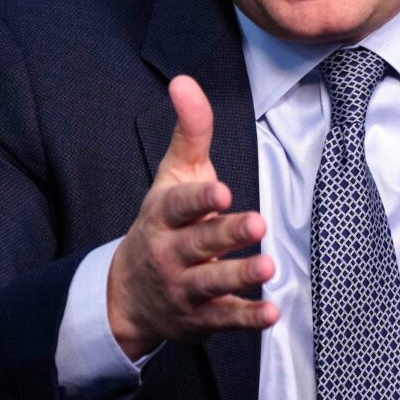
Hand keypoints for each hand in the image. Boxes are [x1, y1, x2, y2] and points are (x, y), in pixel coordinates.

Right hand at [106, 75, 277, 358]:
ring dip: (240, 276)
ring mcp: (185, 287)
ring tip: (268, 268)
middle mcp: (170, 253)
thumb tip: (184, 80)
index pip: (179, 206)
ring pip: (213, 283)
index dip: (199, 200)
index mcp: (163, 215)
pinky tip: (271, 313)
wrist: (129, 294)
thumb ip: (189, 131)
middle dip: (227, 235)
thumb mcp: (173, 175)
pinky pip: (225, 319)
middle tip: (257, 224)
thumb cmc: (163, 222)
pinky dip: (247, 319)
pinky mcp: (202, 317)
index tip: (222, 191)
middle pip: (200, 243)